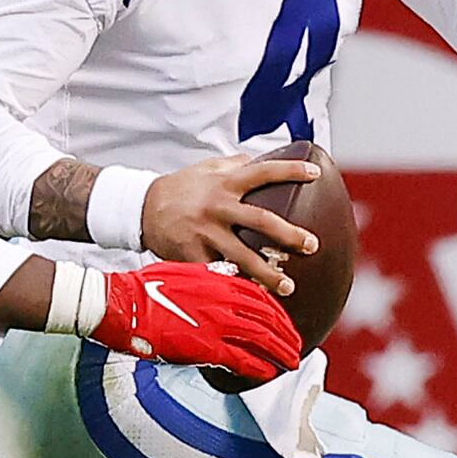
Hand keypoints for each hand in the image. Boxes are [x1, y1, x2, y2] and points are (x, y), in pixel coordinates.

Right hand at [94, 262, 303, 384]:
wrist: (123, 304)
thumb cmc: (145, 288)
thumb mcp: (183, 271)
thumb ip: (208, 276)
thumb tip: (225, 277)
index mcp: (220, 280)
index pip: (261, 296)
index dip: (278, 312)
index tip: (284, 321)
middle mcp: (225, 300)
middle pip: (269, 317)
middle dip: (287, 334)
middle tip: (296, 345)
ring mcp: (218, 324)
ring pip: (263, 338)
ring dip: (282, 351)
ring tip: (291, 361)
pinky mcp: (207, 347)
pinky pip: (243, 359)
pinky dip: (259, 367)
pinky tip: (268, 372)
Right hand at [141, 152, 322, 297]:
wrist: (140, 208)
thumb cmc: (180, 188)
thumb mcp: (207, 169)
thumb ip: (235, 165)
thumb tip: (262, 159)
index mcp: (225, 183)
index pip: (263, 172)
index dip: (290, 171)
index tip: (315, 175)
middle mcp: (218, 207)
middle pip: (260, 221)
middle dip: (289, 235)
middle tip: (311, 245)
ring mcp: (205, 233)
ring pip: (242, 256)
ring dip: (267, 274)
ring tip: (287, 286)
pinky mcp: (191, 255)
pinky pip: (217, 273)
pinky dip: (234, 286)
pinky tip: (251, 298)